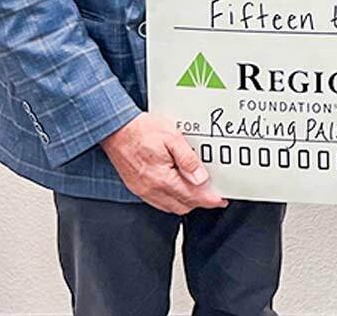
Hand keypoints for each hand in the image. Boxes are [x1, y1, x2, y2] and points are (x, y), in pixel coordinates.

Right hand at [99, 113, 225, 212]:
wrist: (115, 128)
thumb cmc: (141, 130)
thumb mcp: (172, 137)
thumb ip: (188, 160)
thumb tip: (201, 178)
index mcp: (162, 178)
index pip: (192, 196)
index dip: (210, 199)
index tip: (221, 199)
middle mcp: (152, 189)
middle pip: (183, 205)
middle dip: (200, 202)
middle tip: (213, 193)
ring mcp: (143, 190)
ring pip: (171, 206)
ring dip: (186, 202)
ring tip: (198, 191)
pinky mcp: (136, 187)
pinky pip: (158, 202)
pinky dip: (171, 199)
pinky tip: (177, 189)